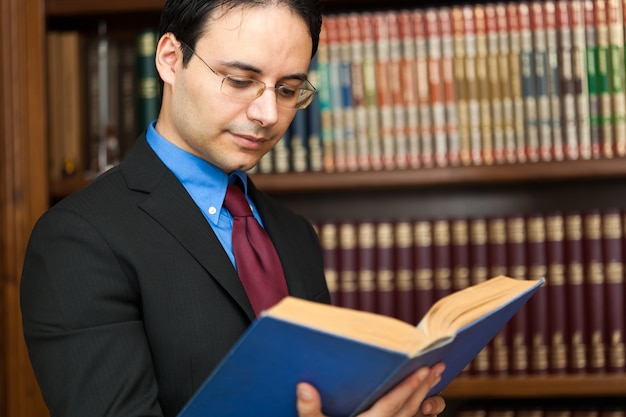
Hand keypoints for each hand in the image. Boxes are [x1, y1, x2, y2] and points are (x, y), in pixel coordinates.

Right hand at [296, 363, 445, 416]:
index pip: (392, 404)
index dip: (408, 387)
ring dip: (424, 398)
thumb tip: (304, 386)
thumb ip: (310, 410)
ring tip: (434, 379)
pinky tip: (423, 401)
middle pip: (409, 409)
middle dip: (423, 387)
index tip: (424, 370)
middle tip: (438, 367)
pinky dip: (418, 412)